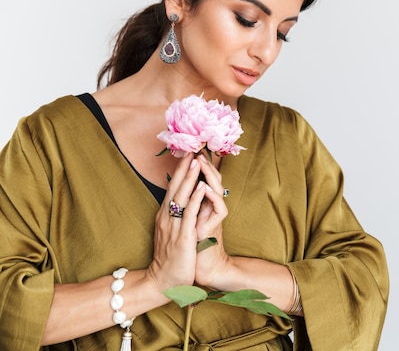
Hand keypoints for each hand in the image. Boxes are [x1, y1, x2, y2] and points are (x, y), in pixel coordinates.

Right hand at [147, 154, 209, 291]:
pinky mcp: (183, 238)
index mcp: (165, 216)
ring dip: (189, 178)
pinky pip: (190, 215)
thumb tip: (180, 201)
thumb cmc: (170, 257)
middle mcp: (167, 218)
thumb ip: (175, 217)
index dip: (179, 171)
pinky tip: (202, 187)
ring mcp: (174, 227)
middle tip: (191, 149)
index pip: (172, 188)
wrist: (163, 282)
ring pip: (182, 197)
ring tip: (196, 161)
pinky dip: (196, 199)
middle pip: (175, 188)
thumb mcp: (171, 232)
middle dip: (184, 169)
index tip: (187, 154)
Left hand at [194, 154, 230, 288]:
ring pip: (216, 189)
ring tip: (201, 162)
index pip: (200, 180)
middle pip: (210, 180)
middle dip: (203, 165)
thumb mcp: (185, 223)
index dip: (193, 167)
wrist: (204, 269)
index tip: (185, 151)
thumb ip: (184, 207)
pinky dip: (211, 197)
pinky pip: (217, 208)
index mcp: (201, 205)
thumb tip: (176, 190)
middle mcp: (210, 207)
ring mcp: (215, 215)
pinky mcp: (217, 226)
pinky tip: (205, 187)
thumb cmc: (193, 247)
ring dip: (208, 175)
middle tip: (195, 150)